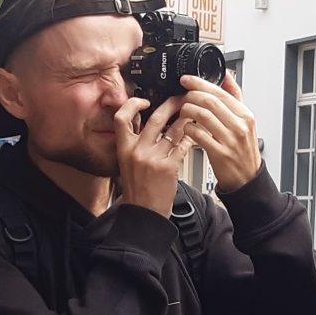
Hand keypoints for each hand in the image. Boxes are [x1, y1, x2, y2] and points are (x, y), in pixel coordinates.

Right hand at [114, 95, 196, 216]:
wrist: (144, 213)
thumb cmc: (138, 190)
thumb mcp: (128, 163)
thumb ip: (136, 144)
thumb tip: (147, 124)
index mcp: (124, 149)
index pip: (121, 118)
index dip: (132, 105)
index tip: (144, 101)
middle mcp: (137, 151)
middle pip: (155, 118)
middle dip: (171, 105)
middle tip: (180, 100)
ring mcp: (153, 159)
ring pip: (173, 131)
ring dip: (186, 120)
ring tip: (192, 115)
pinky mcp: (168, 168)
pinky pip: (182, 146)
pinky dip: (190, 139)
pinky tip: (194, 136)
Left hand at [178, 72, 261, 192]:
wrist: (247, 178)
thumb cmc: (243, 149)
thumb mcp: (245, 121)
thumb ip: (235, 97)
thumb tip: (226, 75)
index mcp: (245, 115)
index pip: (220, 92)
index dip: (200, 83)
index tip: (187, 80)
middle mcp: (240, 126)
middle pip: (210, 101)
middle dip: (191, 96)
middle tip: (182, 97)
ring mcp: (230, 140)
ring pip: (203, 116)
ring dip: (188, 111)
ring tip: (183, 112)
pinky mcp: (220, 153)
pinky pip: (199, 135)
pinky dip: (189, 129)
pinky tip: (186, 129)